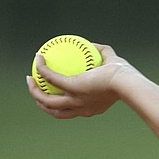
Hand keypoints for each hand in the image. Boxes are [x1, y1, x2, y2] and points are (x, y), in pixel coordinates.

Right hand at [26, 44, 140, 118]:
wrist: (128, 82)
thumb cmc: (126, 75)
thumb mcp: (114, 65)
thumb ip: (104, 54)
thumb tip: (93, 45)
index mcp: (91, 108)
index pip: (73, 111)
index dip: (62, 104)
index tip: (55, 92)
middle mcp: (82, 109)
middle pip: (56, 112)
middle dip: (42, 104)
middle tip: (36, 89)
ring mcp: (76, 100)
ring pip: (48, 102)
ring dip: (35, 91)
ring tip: (30, 79)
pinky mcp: (72, 87)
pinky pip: (51, 77)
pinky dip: (42, 68)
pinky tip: (39, 58)